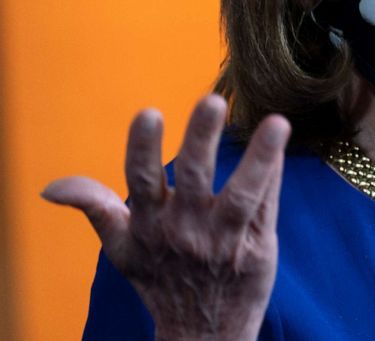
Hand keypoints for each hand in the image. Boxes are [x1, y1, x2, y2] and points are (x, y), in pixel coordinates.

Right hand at [42, 94, 290, 340]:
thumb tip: (50, 188)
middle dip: (202, 138)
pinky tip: (281, 144)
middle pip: (195, 176)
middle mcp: (188, 228)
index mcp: (151, 224)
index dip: (143, 147)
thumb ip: (94, 208)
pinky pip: (269, 205)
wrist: (202, 333)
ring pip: (243, 194)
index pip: (141, 181)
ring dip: (259, 158)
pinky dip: (275, 174)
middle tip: (213, 100)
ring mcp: (226, 238)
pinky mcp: (259, 246)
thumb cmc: (161, 278)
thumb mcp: (121, 248)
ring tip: (276, 123)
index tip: (149, 112)